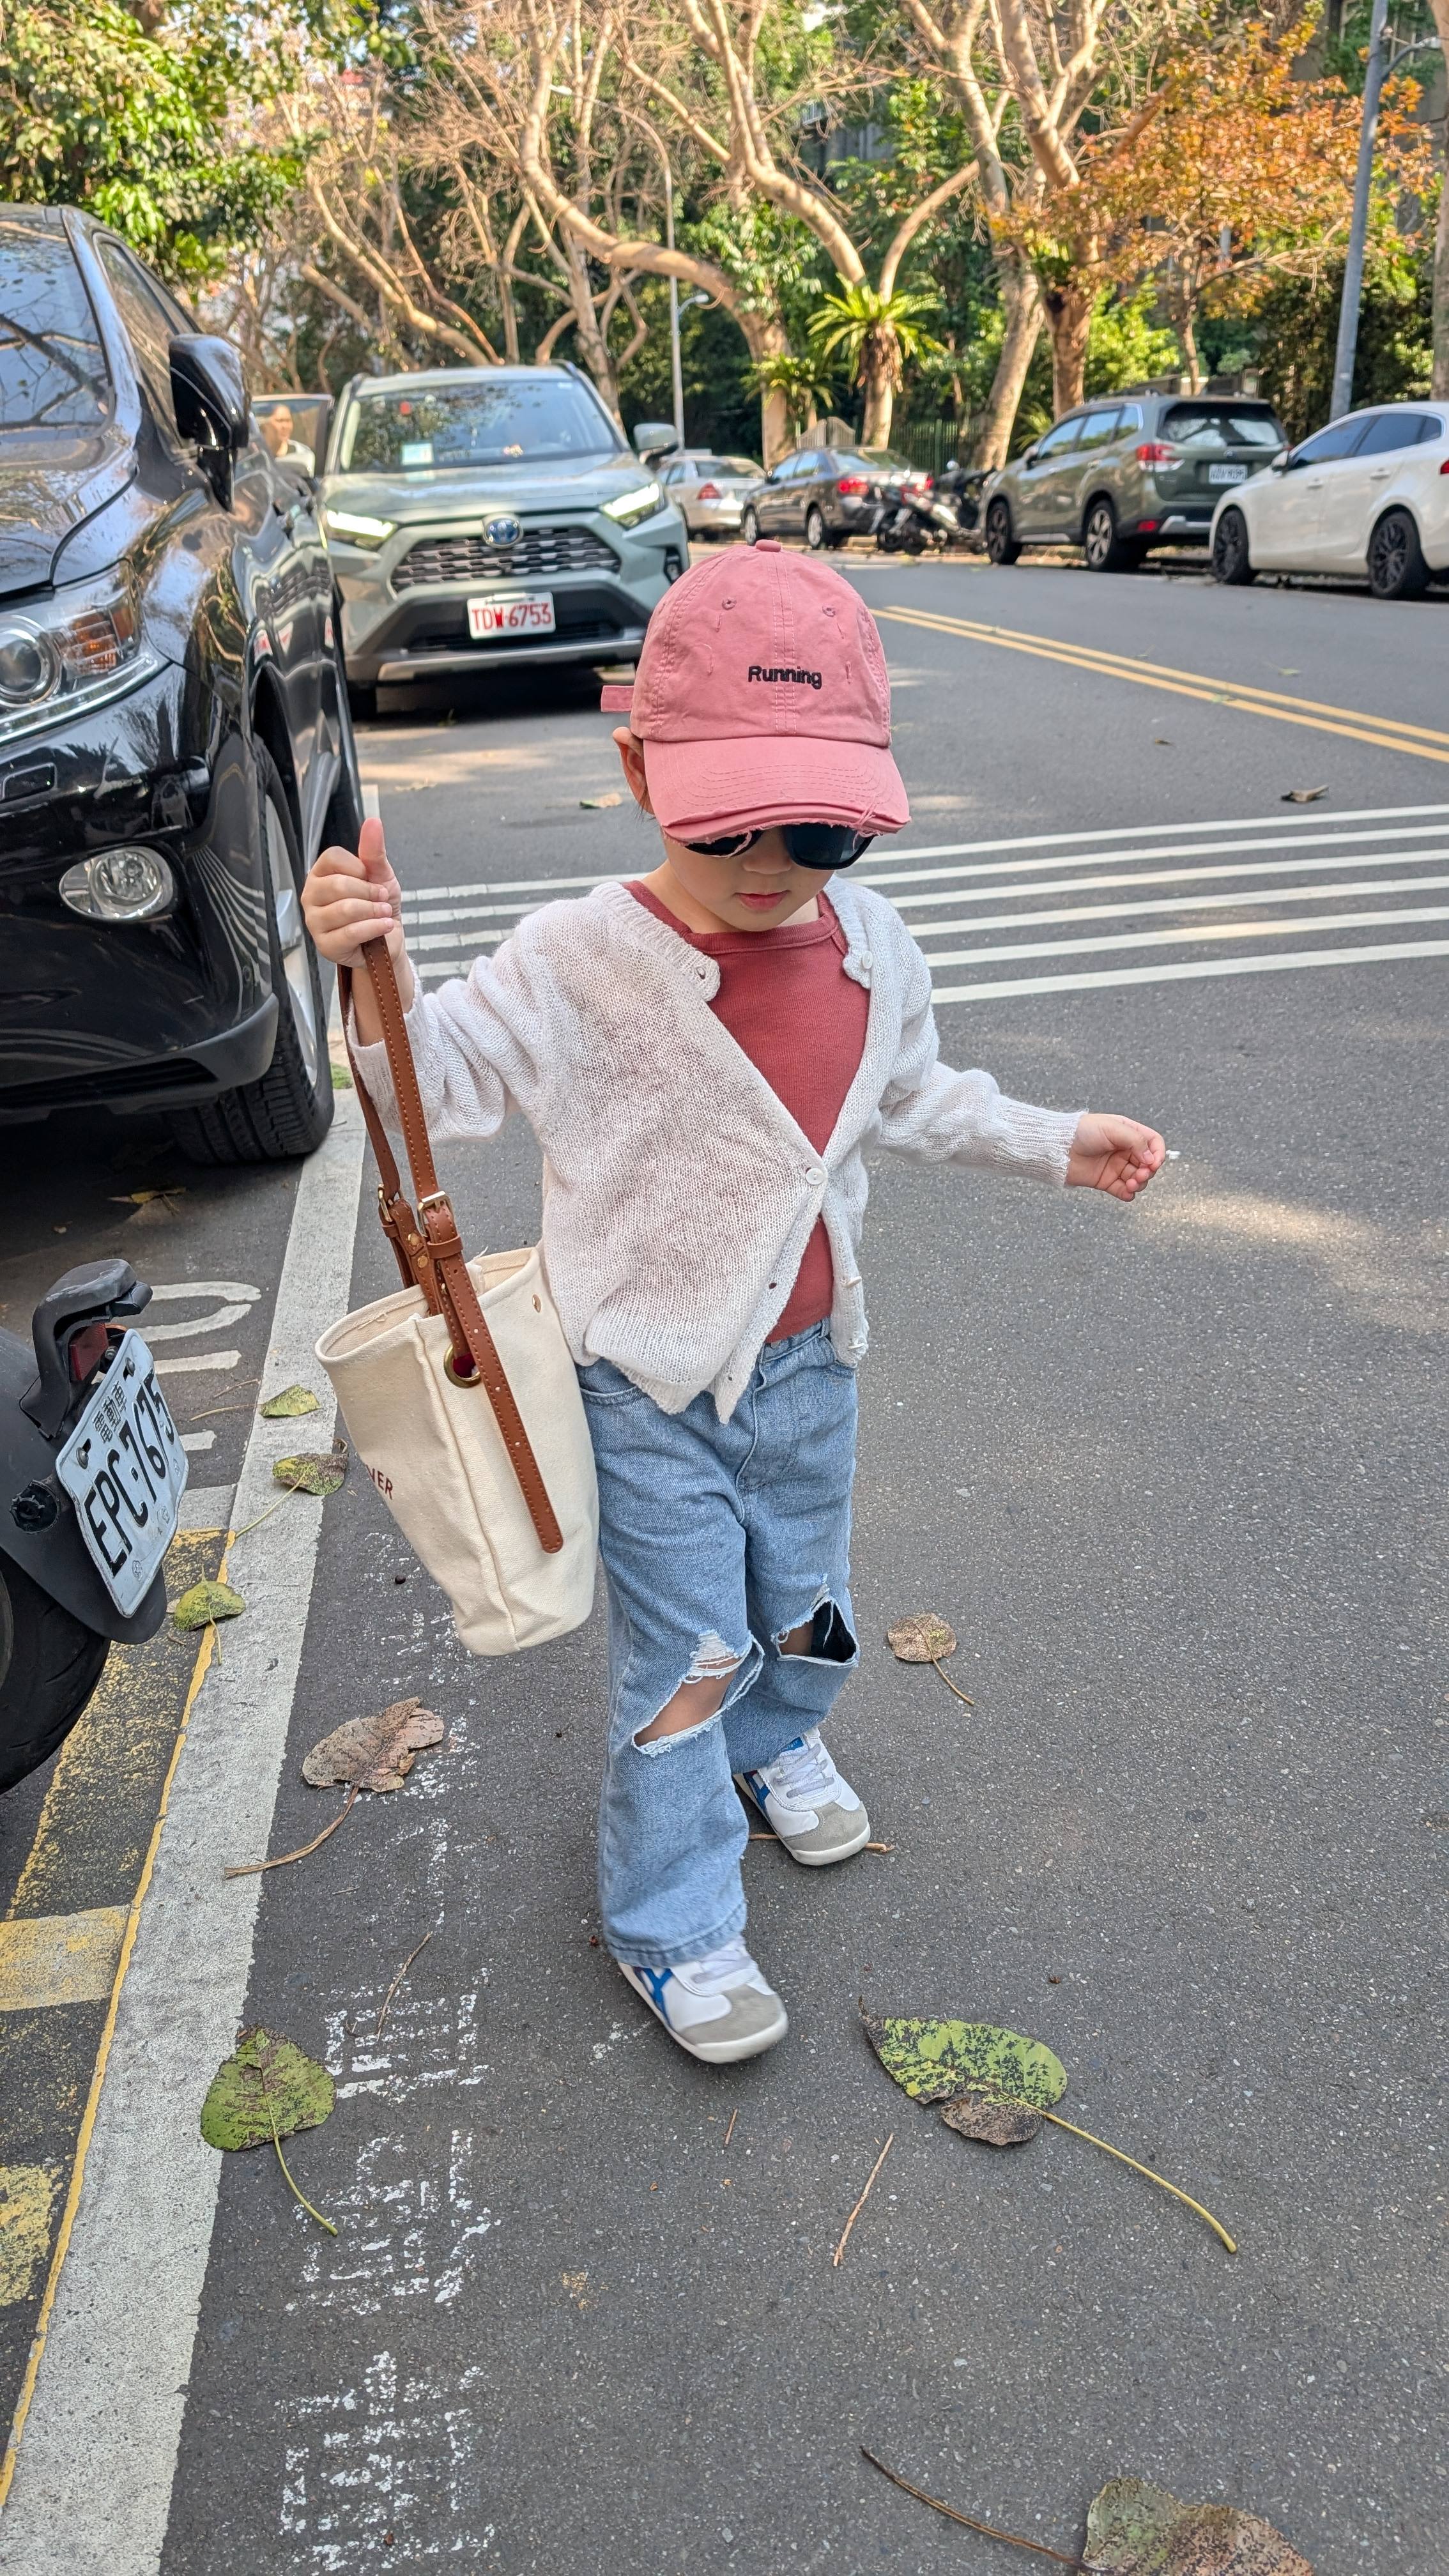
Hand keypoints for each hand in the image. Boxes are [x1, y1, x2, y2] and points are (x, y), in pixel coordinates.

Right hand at [302, 817, 406, 972]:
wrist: (387, 939)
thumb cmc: (378, 904)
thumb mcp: (380, 874)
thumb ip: (373, 850)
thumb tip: (373, 821)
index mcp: (321, 873)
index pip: (332, 858)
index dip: (359, 867)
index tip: (372, 877)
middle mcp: (311, 895)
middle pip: (338, 884)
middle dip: (369, 892)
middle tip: (383, 898)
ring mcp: (314, 921)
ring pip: (345, 909)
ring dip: (374, 911)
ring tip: (385, 913)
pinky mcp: (324, 945)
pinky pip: (350, 933)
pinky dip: (374, 928)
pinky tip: (384, 926)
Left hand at [1066, 1112, 1165, 1200]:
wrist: (1057, 1147)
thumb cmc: (1081, 1132)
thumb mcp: (1112, 1128)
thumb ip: (1135, 1141)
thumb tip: (1151, 1158)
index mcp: (1128, 1133)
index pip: (1153, 1143)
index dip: (1157, 1153)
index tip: (1153, 1163)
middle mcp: (1124, 1150)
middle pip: (1148, 1164)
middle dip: (1148, 1171)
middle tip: (1140, 1175)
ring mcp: (1116, 1166)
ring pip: (1138, 1179)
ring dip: (1140, 1183)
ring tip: (1131, 1184)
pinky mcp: (1106, 1181)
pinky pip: (1123, 1191)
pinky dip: (1128, 1194)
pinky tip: (1127, 1193)